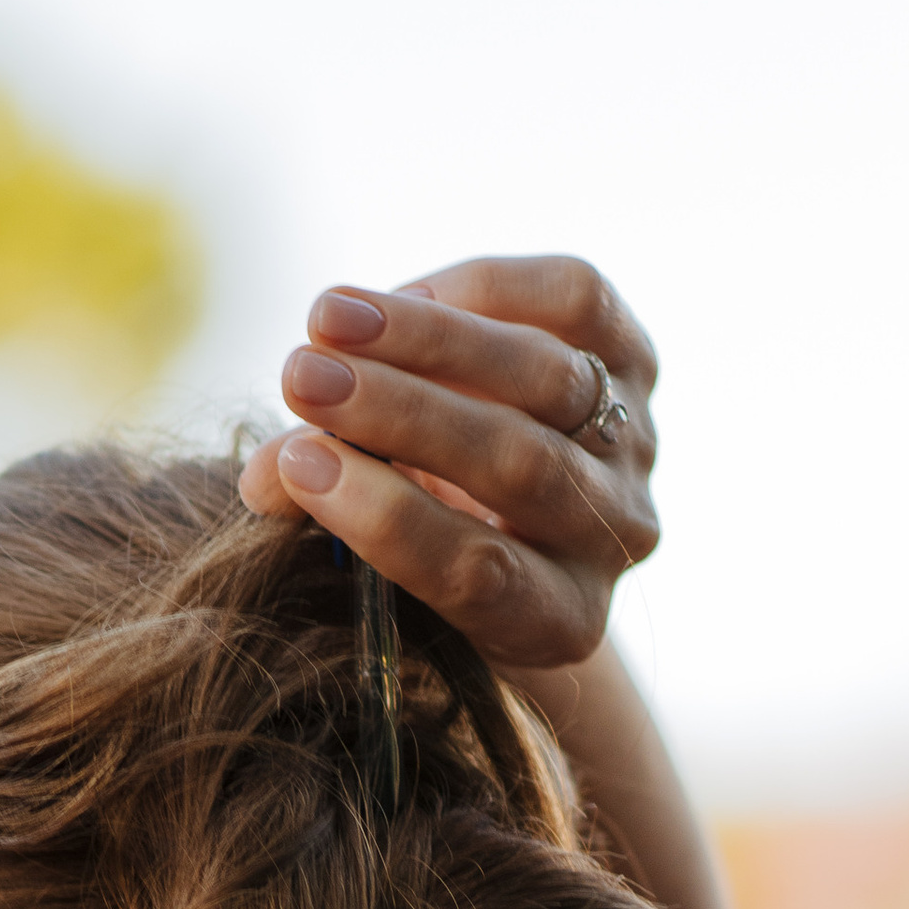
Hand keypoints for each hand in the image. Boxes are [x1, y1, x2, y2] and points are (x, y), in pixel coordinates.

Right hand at [237, 256, 657, 681]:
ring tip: (328, 318)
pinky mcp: (640, 359)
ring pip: (545, 378)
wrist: (514, 510)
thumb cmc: (424, 542)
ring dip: (426, 339)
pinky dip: (484, 289)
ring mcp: (636, 447)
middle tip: (300, 375)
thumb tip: (269, 476)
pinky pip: (575, 301)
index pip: (479, 573)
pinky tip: (407, 296)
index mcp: (555, 619)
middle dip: (399, 412)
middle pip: (516, 462)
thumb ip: (323, 515)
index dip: (387, 517)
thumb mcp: (373, 559)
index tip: (300, 462)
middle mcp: (612, 533)